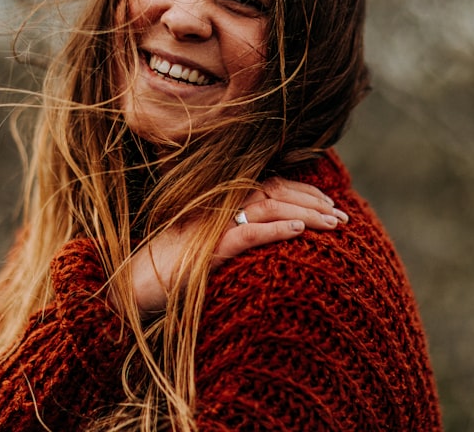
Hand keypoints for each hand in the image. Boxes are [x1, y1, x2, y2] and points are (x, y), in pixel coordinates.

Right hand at [128, 178, 348, 313]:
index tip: (332, 205)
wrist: (129, 289)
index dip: (303, 191)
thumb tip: (277, 234)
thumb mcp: (209, 248)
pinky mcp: (203, 248)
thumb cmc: (168, 273)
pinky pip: (245, 234)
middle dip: (313, 202)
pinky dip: (273, 230)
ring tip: (332, 224)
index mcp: (218, 202)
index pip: (270, 185)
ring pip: (266, 207)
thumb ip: (237, 235)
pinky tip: (297, 232)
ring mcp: (209, 225)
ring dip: (304, 213)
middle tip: (344, 217)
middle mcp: (215, 206)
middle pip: (274, 192)